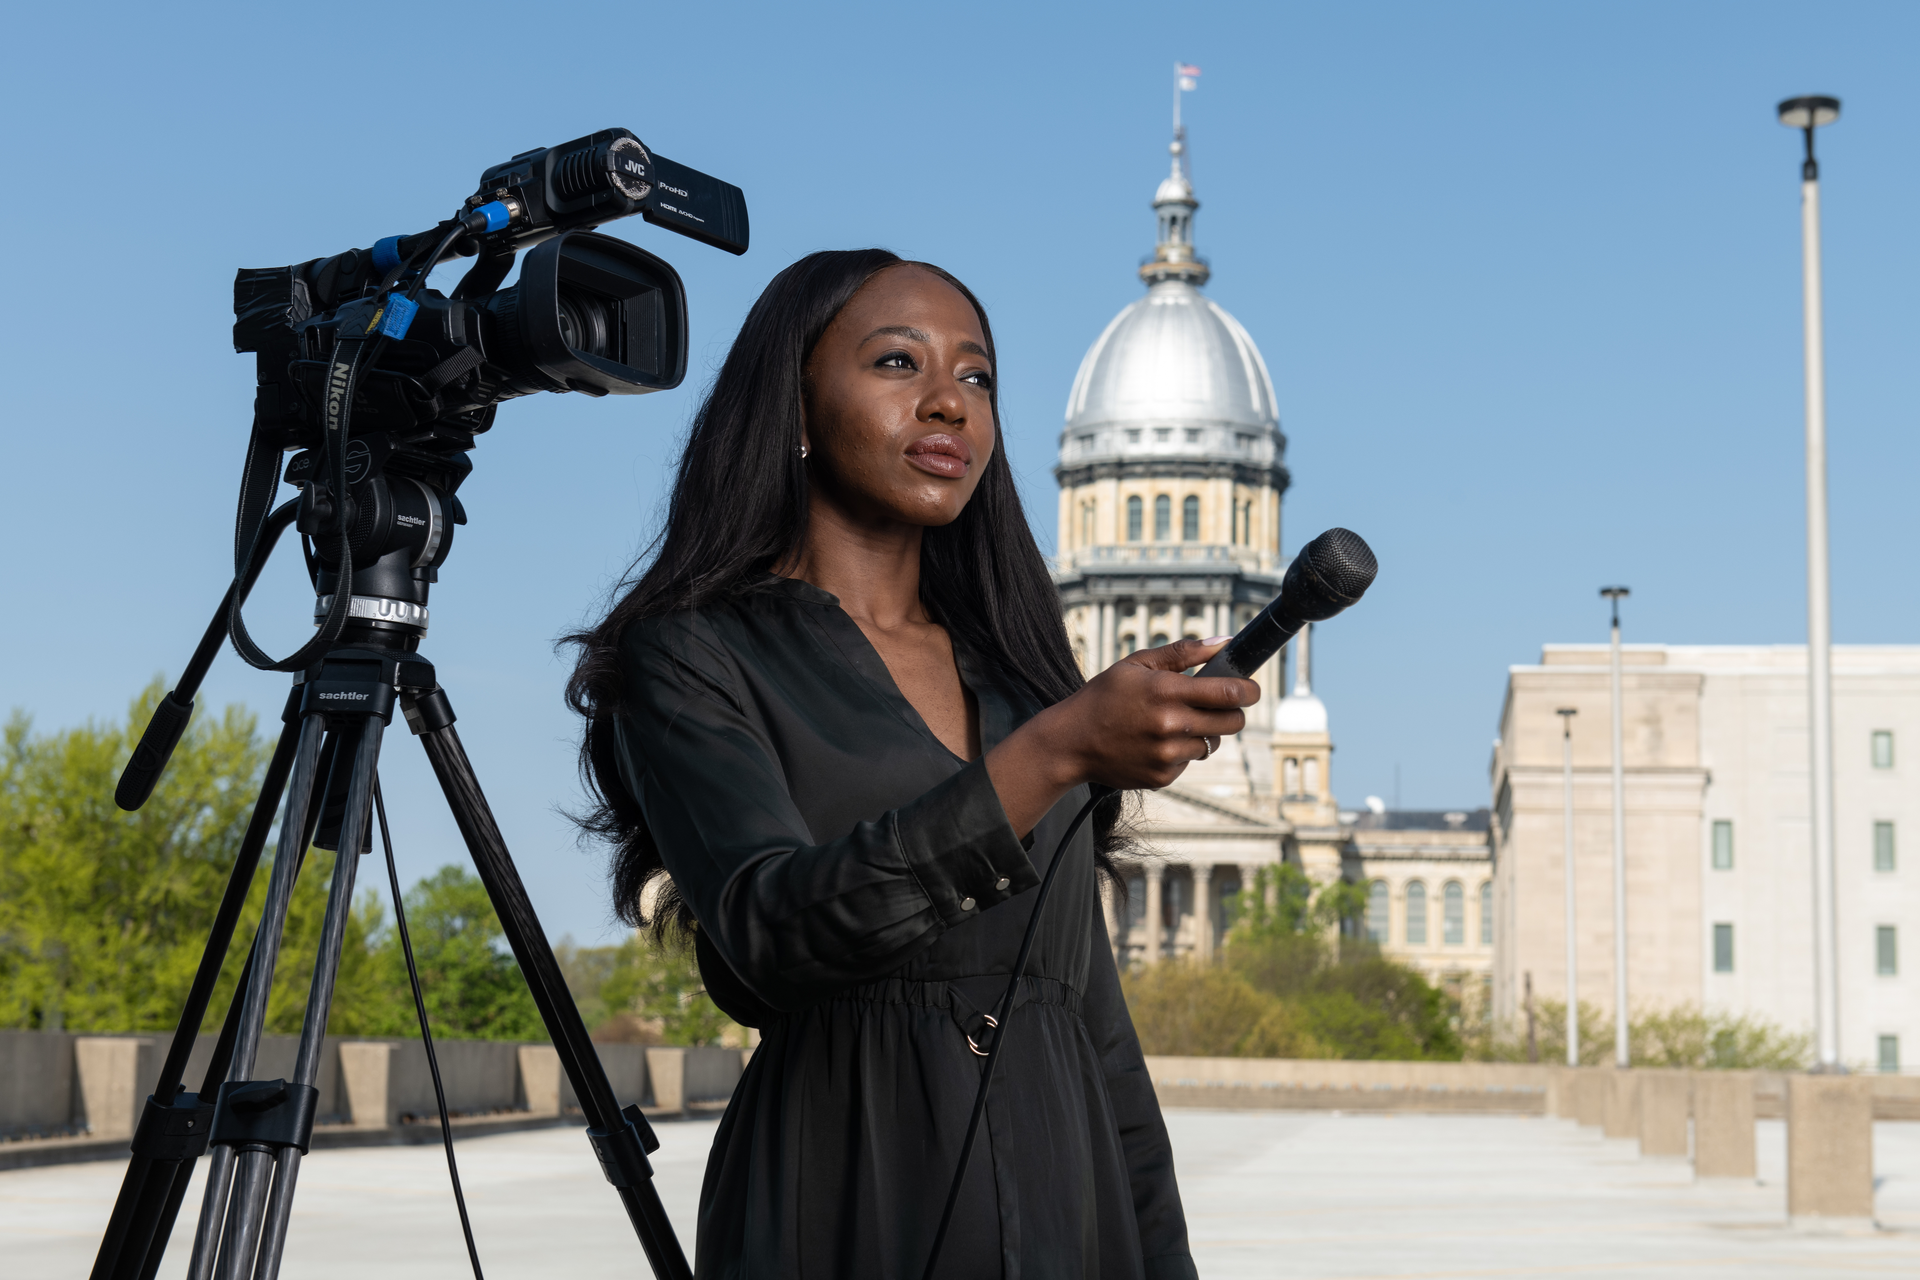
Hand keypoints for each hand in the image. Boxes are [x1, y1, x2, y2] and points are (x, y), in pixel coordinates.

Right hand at [985, 637, 1260, 835]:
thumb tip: (1224, 643)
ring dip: (1203, 733)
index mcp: (1166, 692)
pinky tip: (1155, 742)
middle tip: (1219, 705)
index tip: (1251, 688)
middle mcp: (1170, 726)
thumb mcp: (1137, 664)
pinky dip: (1181, 752)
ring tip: (1173, 723)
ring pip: (1211, 744)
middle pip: (1231, 722)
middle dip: (1233, 712)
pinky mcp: (1162, 776)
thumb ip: (1183, 653)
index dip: (1249, 690)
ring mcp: (1167, 755)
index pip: (1228, 692)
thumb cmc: (1103, 697)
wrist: (1071, 742)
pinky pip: (1189, 762)